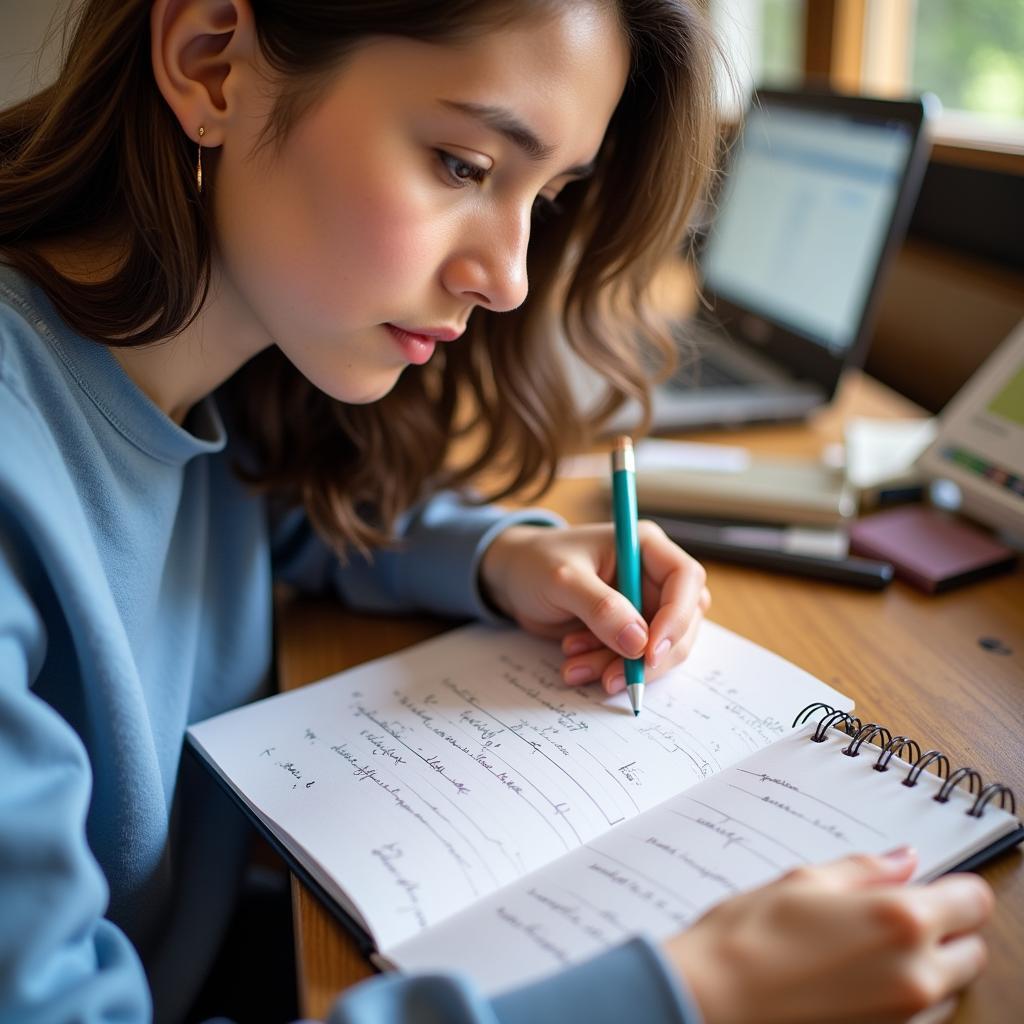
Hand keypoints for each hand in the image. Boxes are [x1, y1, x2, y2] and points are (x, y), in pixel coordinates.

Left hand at [478, 522, 708, 693]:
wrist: (511, 578)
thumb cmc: (535, 563)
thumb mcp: (563, 580)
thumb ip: (600, 608)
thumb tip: (639, 642)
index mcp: (645, 546)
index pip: (685, 579)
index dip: (676, 617)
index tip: (649, 652)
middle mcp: (651, 575)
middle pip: (681, 621)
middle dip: (648, 656)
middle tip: (613, 678)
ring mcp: (642, 605)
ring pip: (657, 648)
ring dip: (621, 668)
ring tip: (575, 668)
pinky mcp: (627, 631)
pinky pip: (632, 659)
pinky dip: (607, 668)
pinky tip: (574, 664)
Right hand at [664, 848, 993, 1023]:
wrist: (713, 998)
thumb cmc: (749, 937)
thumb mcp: (805, 881)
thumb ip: (865, 870)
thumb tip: (903, 860)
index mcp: (900, 920)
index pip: (974, 900)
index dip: (954, 888)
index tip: (935, 885)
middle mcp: (915, 973)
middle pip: (972, 949)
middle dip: (945, 929)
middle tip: (895, 915)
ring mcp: (905, 1016)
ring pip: (949, 986)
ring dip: (927, 966)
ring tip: (869, 949)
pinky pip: (922, 1015)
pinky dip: (905, 995)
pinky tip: (858, 977)